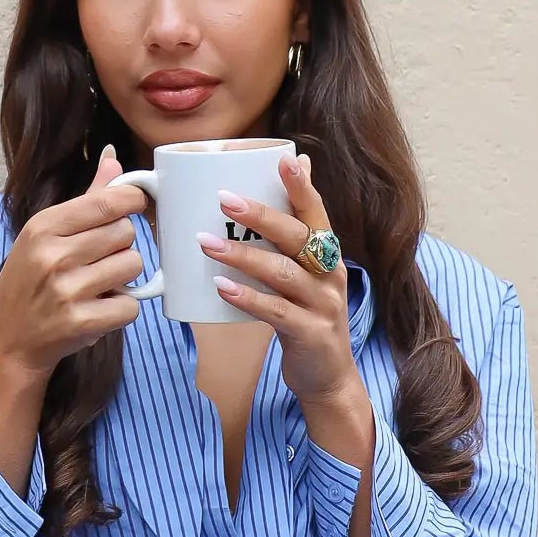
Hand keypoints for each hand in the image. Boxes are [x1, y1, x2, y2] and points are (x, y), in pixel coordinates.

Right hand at [0, 145, 148, 379]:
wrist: (9, 343)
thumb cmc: (27, 284)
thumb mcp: (43, 236)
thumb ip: (85, 199)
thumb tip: (113, 159)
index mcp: (42, 227)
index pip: (107, 201)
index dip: (131, 200)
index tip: (134, 205)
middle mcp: (53, 256)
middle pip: (125, 232)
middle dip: (120, 244)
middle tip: (100, 258)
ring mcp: (67, 291)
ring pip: (133, 264)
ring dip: (124, 276)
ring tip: (99, 284)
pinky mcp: (83, 323)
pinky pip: (131, 304)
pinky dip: (122, 308)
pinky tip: (100, 308)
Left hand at [199, 152, 360, 409]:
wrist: (327, 377)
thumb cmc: (305, 315)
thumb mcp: (302, 273)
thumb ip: (289, 237)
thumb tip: (283, 187)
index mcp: (327, 253)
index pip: (316, 212)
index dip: (302, 186)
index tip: (284, 159)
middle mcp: (330, 274)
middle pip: (299, 237)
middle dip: (261, 216)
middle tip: (224, 199)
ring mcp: (324, 305)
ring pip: (284, 272)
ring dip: (243, 256)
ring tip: (207, 244)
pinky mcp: (311, 334)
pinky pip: (277, 312)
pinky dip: (248, 298)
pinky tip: (222, 288)